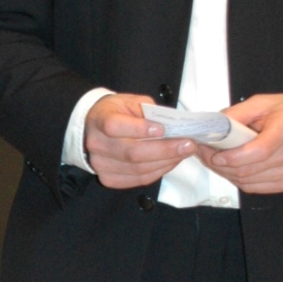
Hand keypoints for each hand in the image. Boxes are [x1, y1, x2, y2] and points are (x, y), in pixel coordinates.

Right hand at [83, 92, 198, 189]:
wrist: (95, 128)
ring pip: (138, 169)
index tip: (163, 129)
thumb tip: (173, 126)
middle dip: (164, 150)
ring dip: (166, 162)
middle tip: (188, 144)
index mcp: (99, 119)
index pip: (115, 126)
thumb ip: (149, 112)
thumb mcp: (131, 102)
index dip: (139, 129)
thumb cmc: (117, 112)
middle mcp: (96, 144)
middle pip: (132, 153)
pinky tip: (171, 162)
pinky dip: (158, 172)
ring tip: (184, 153)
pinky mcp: (108, 179)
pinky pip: (138, 179)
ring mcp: (100, 165)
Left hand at [202, 92, 282, 194]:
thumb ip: (238, 113)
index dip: (232, 157)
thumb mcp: (263, 102)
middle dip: (220, 165)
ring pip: (247, 181)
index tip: (214, 154)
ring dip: (226, 173)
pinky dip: (238, 180)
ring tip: (215, 160)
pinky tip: (231, 168)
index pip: (257, 151)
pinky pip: (254, 187)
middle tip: (204, 153)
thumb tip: (214, 126)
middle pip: (248, 170)